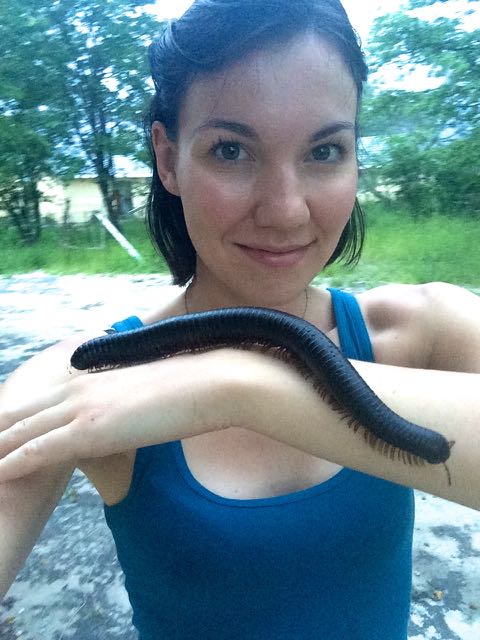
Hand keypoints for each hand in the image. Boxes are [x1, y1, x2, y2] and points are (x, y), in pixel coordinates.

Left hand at [0, 353, 227, 481]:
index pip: (36, 399)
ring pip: (21, 431)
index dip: (11, 416)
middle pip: (18, 412)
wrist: (207, 382)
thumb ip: (118, 402)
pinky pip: (39, 449)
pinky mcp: (90, 429)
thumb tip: (118, 417)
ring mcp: (81, 408)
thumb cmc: (185, 387)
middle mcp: (76, 389)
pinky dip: (13, 463)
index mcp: (87, 378)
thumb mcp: (142, 392)